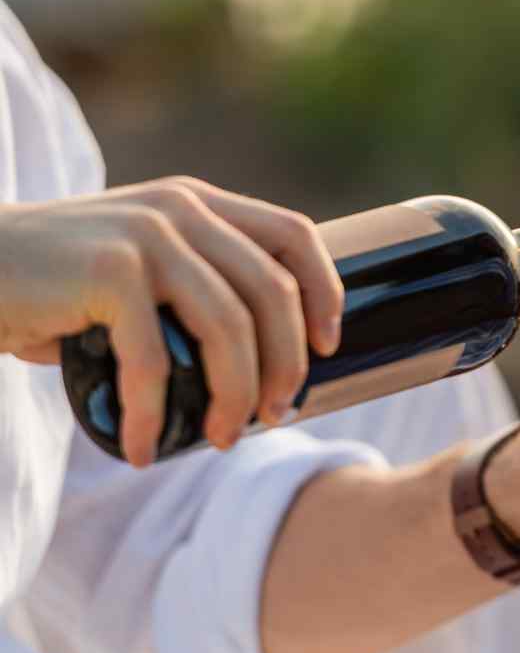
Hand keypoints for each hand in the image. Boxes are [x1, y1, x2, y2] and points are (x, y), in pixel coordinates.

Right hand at [0, 177, 342, 465]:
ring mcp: (147, 235)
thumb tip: (261, 363)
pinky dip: (154, 414)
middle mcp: (183, 210)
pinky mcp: (109, 270)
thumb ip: (197, 287)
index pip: (294, 236)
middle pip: (273, 292)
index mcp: (201, 204)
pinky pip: (154, 359)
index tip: (328, 347)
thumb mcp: (142, 266)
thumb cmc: (58, 284)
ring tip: (217, 439)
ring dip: (233, 395)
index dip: (325, 292)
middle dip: (285, 364)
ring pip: (228, 327)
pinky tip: (143, 448)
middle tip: (272, 415)